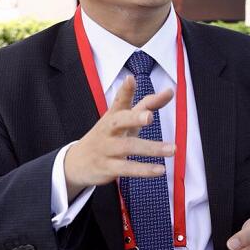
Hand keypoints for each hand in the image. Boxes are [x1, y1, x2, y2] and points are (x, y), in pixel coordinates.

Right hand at [63, 75, 174, 200]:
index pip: (119, 100)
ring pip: (127, 147)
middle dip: (134, 118)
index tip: (131, 79)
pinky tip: (160, 170)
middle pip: (119, 121)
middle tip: (149, 117)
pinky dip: (143, 169)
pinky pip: (126, 168)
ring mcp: (106, 148)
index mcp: (114, 115)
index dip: (125, 90)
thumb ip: (147, 105)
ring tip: (173, 149)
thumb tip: (170, 91)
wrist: (77, 162)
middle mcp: (108, 129)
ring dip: (151, 148)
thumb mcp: (125, 119)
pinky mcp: (107, 167)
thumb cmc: (109, 135)